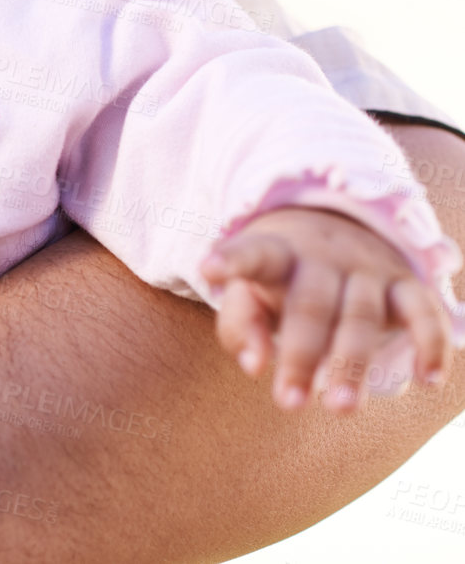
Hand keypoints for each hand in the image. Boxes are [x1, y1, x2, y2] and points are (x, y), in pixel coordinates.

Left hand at [201, 206, 450, 412]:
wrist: (337, 227)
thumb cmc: (280, 279)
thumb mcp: (250, 292)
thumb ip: (239, 324)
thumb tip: (253, 365)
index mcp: (275, 253)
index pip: (252, 254)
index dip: (231, 260)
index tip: (208, 269)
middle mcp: (323, 257)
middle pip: (310, 306)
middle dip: (301, 356)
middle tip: (289, 403)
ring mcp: (368, 269)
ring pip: (363, 317)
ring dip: (353, 364)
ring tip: (340, 409)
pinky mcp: (406, 284)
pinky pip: (423, 313)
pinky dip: (429, 344)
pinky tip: (427, 380)